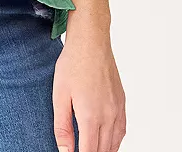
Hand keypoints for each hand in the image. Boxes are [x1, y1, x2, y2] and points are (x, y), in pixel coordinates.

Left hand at [52, 15, 125, 151]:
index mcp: (91, 116)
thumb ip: (62, 126)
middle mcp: (108, 116)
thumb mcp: (59, 95)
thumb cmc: (73, 64)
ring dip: (104, 150)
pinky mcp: (122, 101)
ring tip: (92, 150)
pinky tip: (107, 142)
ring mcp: (118, 109)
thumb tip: (64, 150)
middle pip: (103, 150)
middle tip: (80, 151)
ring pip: (114, 143)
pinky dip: (115, 141)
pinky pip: (122, 130)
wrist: (91, 41)